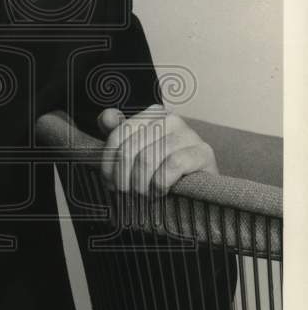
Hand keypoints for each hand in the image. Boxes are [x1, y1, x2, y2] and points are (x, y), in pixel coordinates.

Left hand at [97, 105, 218, 196]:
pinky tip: (160, 192)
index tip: (109, 183)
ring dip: (140, 184)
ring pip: (148, 158)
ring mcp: (189, 134)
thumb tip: (106, 116)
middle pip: (130, 149)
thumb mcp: (136, 151)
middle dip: (123, 177)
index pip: (118, 135)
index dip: (109, 163)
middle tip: (125, 193)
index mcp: (152, 114)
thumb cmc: (163, 168)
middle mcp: (170, 119)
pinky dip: (160, 183)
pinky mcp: (203, 152)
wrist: (199, 185)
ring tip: (142, 195)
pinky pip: (172, 165)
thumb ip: (118, 132)